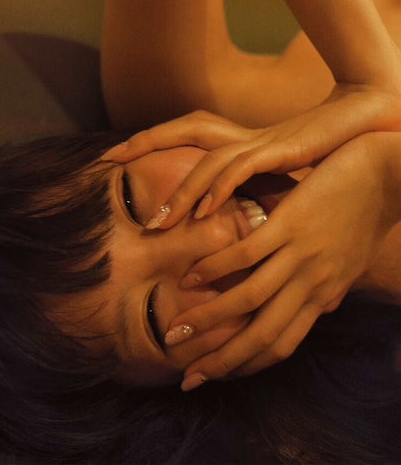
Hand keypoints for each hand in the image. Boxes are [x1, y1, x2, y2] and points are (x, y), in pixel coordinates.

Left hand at [102, 86, 399, 228]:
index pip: (179, 134)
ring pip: (207, 161)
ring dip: (182, 192)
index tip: (109, 154)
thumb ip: (248, 195)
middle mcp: (238, 137)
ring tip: (159, 223)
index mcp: (232, 142)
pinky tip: (204, 212)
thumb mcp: (272, 179)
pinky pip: (241, 169)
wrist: (360, 130)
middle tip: (108, 161)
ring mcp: (256, 142)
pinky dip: (220, 189)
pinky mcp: (278, 151)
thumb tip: (229, 223)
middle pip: (180, 132)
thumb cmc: (312, 156)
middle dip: (144, 144)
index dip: (144, 139)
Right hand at [165, 133, 398, 388]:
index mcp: (323, 295)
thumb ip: (331, 290)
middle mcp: (312, 285)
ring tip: (176, 331)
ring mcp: (302, 255)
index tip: (216, 376)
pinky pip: (248, 254)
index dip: (246, 366)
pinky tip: (191, 276)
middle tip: (188, 377)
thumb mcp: (352, 263)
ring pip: (250, 300)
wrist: (393, 177)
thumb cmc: (367, 216)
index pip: (281, 345)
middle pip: (262, 336)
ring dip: (209, 320)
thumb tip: (322, 310)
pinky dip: (216, 268)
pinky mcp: (292, 223)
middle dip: (223, 361)